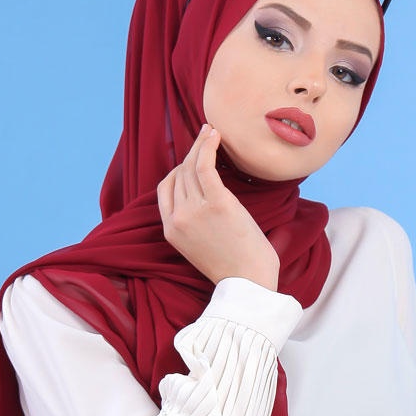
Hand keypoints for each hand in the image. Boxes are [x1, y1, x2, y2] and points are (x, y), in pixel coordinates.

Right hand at [157, 126, 280, 291]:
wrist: (249, 283)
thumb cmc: (235, 267)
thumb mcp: (202, 247)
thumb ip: (195, 224)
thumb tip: (205, 200)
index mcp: (171, 231)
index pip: (165, 189)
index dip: (178, 169)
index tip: (193, 159)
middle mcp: (178, 218)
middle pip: (180, 174)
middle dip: (192, 152)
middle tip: (206, 135)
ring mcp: (194, 210)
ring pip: (191, 166)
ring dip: (201, 144)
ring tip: (213, 131)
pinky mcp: (216, 203)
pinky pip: (204, 165)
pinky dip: (208, 146)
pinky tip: (215, 135)